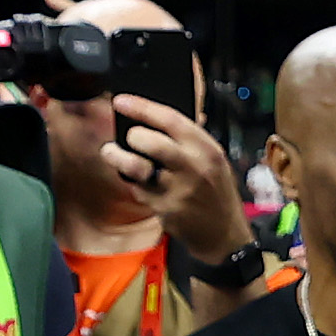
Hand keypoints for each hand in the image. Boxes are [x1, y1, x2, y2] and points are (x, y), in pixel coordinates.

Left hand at [104, 90, 247, 259]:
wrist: (224, 234)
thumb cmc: (215, 192)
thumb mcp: (214, 161)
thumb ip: (190, 140)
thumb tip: (155, 116)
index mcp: (207, 149)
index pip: (171, 119)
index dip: (142, 107)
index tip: (120, 101)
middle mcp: (195, 168)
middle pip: (151, 142)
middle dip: (133, 135)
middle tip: (130, 137)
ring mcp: (179, 190)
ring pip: (137, 166)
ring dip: (118, 157)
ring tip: (111, 152)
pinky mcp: (166, 209)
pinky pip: (138, 189)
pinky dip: (132, 182)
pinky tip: (136, 180)